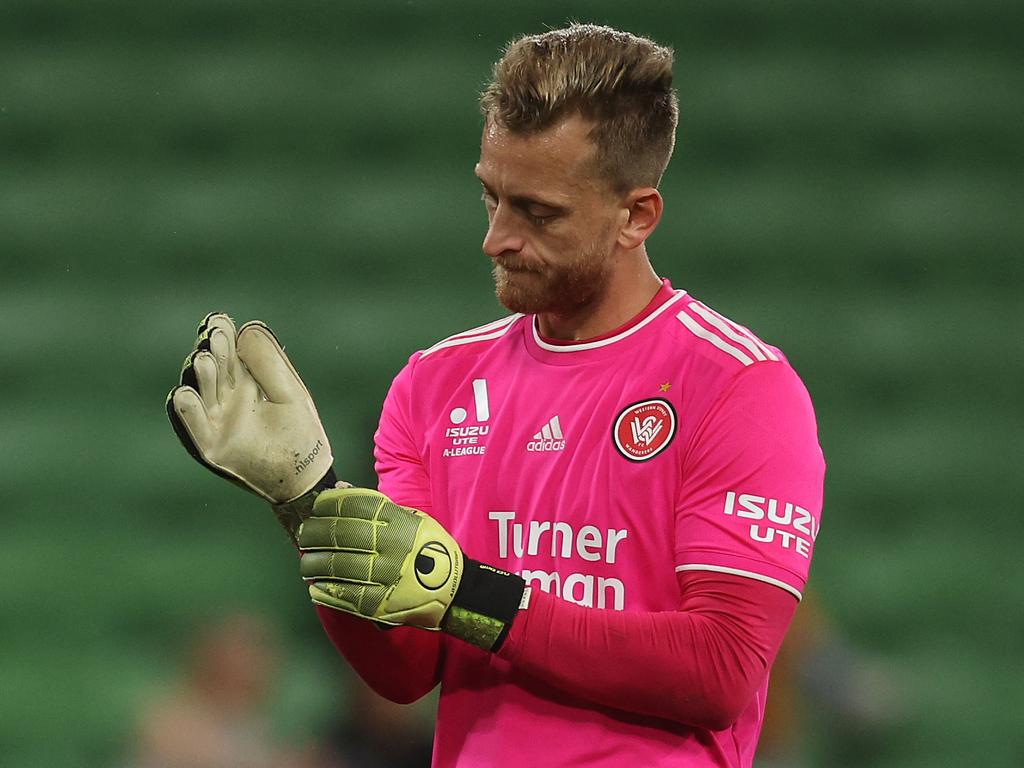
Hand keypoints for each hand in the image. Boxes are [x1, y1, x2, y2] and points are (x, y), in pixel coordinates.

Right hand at [166, 313, 335, 539]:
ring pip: (201, 393)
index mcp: (245, 383)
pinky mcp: (212, 446)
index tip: (220, 320)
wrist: (306, 474)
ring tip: (203, 358)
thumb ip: (270, 363)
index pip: (228, 355)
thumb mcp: (290, 392)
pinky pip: (194, 427)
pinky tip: (186, 393)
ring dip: (200, 376)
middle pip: (213, 370)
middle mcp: (226, 400)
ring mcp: (217, 422)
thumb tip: (246, 329)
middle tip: (215, 334)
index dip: (222, 337)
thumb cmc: (300, 433)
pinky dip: (187, 411)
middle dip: (212, 351)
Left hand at [299, 487, 526, 650]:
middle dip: (314, 533)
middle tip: (305, 534)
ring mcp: (387, 575)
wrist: (455, 590)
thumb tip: (342, 488)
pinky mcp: (383, 604)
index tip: (317, 507)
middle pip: (340, 534)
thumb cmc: (429, 549)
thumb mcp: (412, 519)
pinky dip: (326, 592)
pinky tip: (316, 587)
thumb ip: (378, 505)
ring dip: (314, 564)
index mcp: (399, 522)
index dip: (330, 504)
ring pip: (337, 566)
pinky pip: (347, 596)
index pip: (355, 505)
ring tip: (306, 562)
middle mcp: (392, 546)